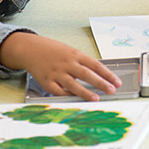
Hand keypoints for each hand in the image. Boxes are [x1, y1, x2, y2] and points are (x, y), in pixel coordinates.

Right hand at [0, 32, 120, 101]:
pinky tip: (76, 100)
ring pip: (73, 84)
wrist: (32, 49)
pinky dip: (68, 96)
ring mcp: (57, 73)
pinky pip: (59, 91)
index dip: (108, 74)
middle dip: (101, 83)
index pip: (96, 65)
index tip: (117, 82)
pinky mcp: (47, 82)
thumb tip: (100, 77)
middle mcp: (67, 63)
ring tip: (96, 98)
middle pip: (87, 74)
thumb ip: (83, 63)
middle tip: (112, 90)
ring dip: (86, 92)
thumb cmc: (54, 51)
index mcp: (76, 54)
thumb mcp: (71, 52)